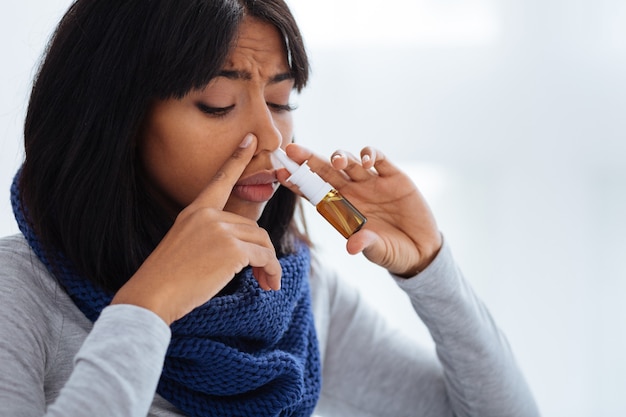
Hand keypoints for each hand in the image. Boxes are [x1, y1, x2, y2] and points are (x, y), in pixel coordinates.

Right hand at [111, 134, 281, 324]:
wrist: (151, 295)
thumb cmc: (167, 278)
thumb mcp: (185, 245)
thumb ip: (211, 236)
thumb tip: (243, 245)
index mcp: (195, 211)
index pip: (220, 179)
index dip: (238, 159)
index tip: (251, 140)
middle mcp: (208, 215)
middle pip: (253, 227)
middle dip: (262, 252)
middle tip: (265, 277)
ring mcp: (220, 230)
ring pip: (262, 242)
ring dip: (269, 264)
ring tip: (267, 283)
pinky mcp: (232, 249)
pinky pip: (264, 257)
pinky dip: (271, 271)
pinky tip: (267, 284)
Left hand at [277, 143, 441, 276]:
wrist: (421, 250)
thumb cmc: (391, 252)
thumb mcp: (378, 251)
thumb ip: (365, 244)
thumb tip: (352, 245)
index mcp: (341, 209)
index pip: (314, 192)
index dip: (297, 182)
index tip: (280, 173)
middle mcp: (352, 192)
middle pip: (326, 171)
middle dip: (308, 160)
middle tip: (291, 149)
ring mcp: (371, 182)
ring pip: (349, 161)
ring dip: (340, 157)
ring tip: (338, 160)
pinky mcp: (393, 176)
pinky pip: (379, 159)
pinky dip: (371, 155)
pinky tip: (367, 162)